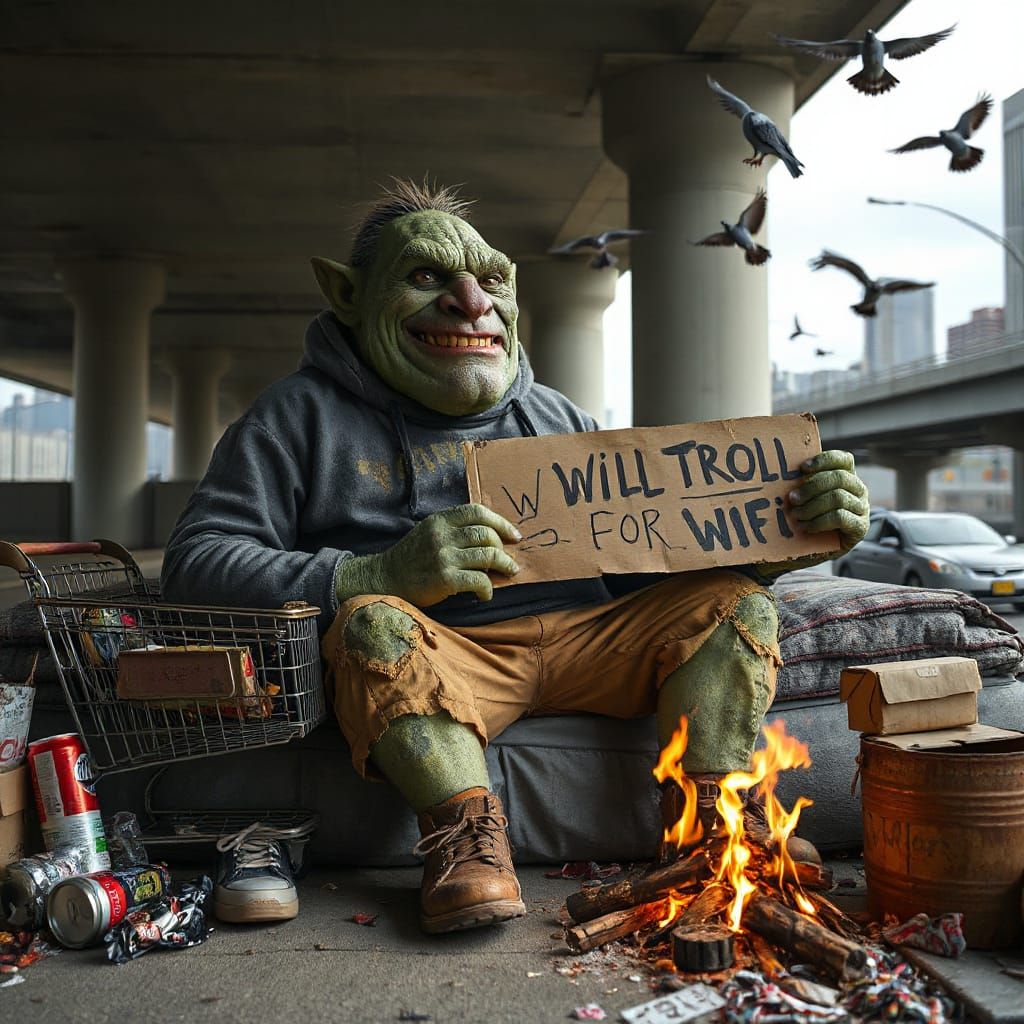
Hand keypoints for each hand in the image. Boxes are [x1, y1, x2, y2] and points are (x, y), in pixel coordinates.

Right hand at [370, 503, 521, 605]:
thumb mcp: (429, 531)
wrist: (385, 579)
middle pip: (486, 534)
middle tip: (509, 561)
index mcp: (440, 520)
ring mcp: (444, 557)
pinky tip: (485, 594)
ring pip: (488, 556)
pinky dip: (488, 589)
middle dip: (503, 548)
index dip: (501, 522)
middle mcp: (442, 535)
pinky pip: (479, 580)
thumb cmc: (411, 557)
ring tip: (508, 573)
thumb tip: (490, 534)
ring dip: (504, 566)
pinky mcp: (445, 579)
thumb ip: (453, 527)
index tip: (514, 535)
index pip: (477, 512)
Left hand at [789, 450, 869, 553]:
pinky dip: (819, 521)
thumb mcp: (803, 498)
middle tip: (792, 499)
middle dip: (812, 487)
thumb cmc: (805, 518)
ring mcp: (862, 508)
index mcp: (846, 476)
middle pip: (839, 478)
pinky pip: (840, 517)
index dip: (824, 460)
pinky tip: (806, 527)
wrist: (810, 550)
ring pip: (838, 497)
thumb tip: (784, 473)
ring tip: (796, 515)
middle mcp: (858, 490)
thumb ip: (801, 484)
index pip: (843, 459)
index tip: (802, 468)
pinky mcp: (860, 527)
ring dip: (812, 506)